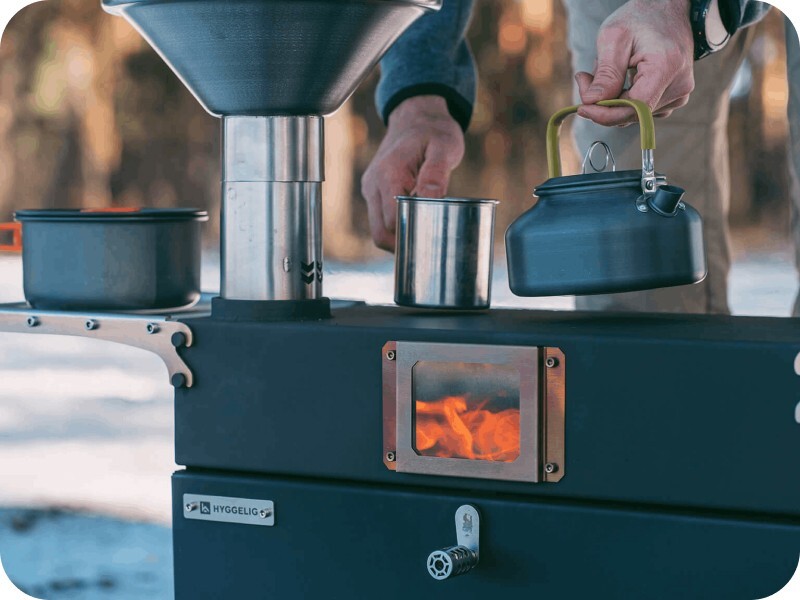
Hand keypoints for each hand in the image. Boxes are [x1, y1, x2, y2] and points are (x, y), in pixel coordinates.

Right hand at [361, 95, 463, 250]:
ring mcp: (371, 189)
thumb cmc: (434, 132)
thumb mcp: (445, 147)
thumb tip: (430, 197)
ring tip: (423, 234)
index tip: (431, 237)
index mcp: (390, 174)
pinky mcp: (373, 192)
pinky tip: (415, 223)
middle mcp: (374, 184)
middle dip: (403, 243)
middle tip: (429, 244)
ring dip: (398, 237)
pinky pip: (379, 220)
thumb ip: (437, 172)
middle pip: (380, 232)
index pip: (392, 222)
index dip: (410, 234)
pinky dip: (395, 227)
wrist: (417, 118)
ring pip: (377, 230)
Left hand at [575, 0, 694, 125]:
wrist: (667, 10)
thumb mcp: (614, 38)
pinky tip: (622, 77)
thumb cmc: (640, 18)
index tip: (582, 108)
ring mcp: (679, 94)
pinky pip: (641, 109)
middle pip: (632, 113)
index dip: (605, 114)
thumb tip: (591, 102)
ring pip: (633, 114)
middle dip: (603, 102)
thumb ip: (605, 74)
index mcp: (666, 67)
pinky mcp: (674, 98)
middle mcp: (679, 86)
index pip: (634, 107)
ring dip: (613, 99)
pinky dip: (624, 99)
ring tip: (609, 68)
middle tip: (585, 78)